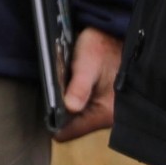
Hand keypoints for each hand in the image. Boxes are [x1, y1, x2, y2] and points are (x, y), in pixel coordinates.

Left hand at [54, 26, 120, 141]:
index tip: (48, 105)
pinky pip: (83, 107)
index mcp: (106, 114)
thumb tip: (70, 107)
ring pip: (77, 115)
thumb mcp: (89, 62)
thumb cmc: (104, 46)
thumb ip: (80, 86)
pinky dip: (76, 97)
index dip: (55, 122)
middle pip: (73, 125)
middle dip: (63, 110)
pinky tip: (75, 82)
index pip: (71, 131)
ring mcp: (106, 111)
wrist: (117, 32)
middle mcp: (107, 118)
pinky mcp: (104, 102)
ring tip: (68, 82)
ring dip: (69, 102)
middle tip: (60, 88)